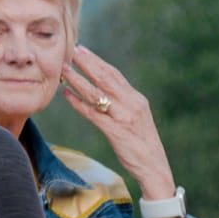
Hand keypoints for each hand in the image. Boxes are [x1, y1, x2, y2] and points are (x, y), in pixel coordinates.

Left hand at [62, 46, 177, 207]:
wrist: (154, 167)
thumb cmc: (141, 143)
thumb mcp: (135, 117)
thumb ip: (122, 102)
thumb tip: (103, 89)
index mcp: (137, 99)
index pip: (115, 75)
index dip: (98, 61)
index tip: (83, 50)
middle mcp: (132, 104)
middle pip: (106, 79)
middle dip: (88, 63)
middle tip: (72, 50)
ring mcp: (124, 117)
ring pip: (97, 93)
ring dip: (78, 80)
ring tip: (63, 69)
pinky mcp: (116, 131)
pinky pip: (93, 113)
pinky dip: (78, 103)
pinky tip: (66, 95)